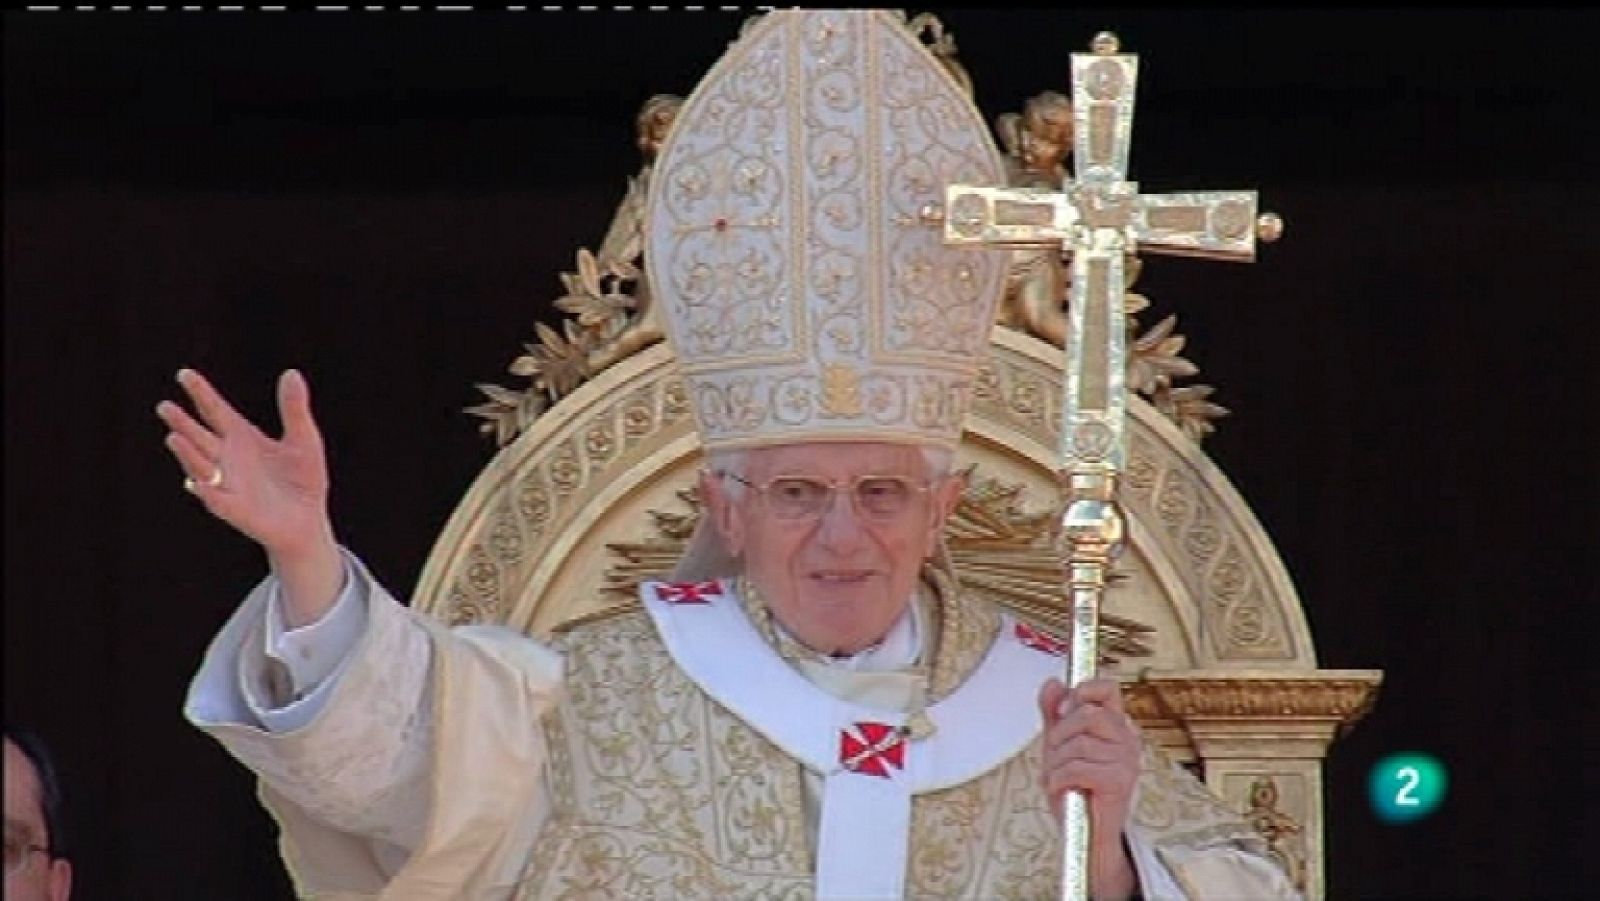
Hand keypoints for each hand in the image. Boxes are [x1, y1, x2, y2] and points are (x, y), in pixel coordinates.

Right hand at [157, 368, 342, 624]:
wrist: (308, 520)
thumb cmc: (303, 479)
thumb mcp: (303, 439)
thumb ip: (294, 409)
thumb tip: (292, 373)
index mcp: (242, 437)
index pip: (215, 411)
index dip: (200, 393)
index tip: (185, 374)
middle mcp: (227, 458)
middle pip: (199, 436)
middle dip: (182, 423)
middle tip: (166, 406)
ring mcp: (227, 483)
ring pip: (200, 466)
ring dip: (187, 453)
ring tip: (174, 438)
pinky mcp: (234, 509)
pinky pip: (216, 499)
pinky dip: (206, 491)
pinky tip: (196, 483)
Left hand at [1038, 676, 1142, 899]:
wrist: (1085, 833)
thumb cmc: (1075, 786)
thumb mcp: (1059, 744)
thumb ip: (1055, 713)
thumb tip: (1053, 682)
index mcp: (1116, 725)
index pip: (1107, 689)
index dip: (1082, 692)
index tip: (1064, 711)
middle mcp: (1127, 740)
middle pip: (1087, 714)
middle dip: (1060, 734)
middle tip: (1055, 754)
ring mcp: (1126, 761)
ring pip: (1078, 744)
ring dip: (1056, 763)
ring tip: (1058, 777)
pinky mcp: (1118, 782)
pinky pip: (1077, 768)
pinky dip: (1058, 779)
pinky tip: (1060, 788)